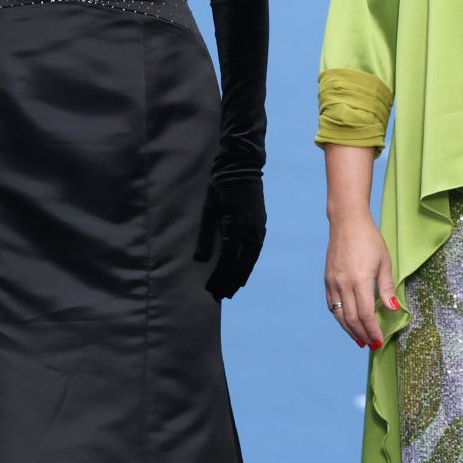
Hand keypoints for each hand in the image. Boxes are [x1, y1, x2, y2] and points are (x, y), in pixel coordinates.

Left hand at [195, 175, 264, 299]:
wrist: (242, 166)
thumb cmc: (221, 185)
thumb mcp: (208, 209)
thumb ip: (205, 235)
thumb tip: (200, 260)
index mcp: (235, 229)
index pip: (227, 262)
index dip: (219, 279)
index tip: (210, 290)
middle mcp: (250, 233)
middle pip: (240, 266)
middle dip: (229, 282)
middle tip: (220, 296)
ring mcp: (258, 229)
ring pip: (250, 260)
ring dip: (241, 276)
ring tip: (232, 290)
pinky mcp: (261, 225)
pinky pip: (256, 251)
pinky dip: (249, 264)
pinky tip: (244, 270)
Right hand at [324, 211, 395, 349]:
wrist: (346, 221)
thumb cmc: (369, 239)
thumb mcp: (384, 261)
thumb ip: (386, 287)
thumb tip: (393, 309)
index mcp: (359, 280)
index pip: (365, 314)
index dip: (372, 331)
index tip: (379, 341)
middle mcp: (343, 283)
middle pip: (351, 319)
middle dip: (362, 335)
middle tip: (371, 345)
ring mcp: (332, 282)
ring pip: (339, 315)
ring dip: (349, 330)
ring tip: (359, 340)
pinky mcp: (327, 279)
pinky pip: (331, 304)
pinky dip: (339, 317)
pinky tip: (347, 322)